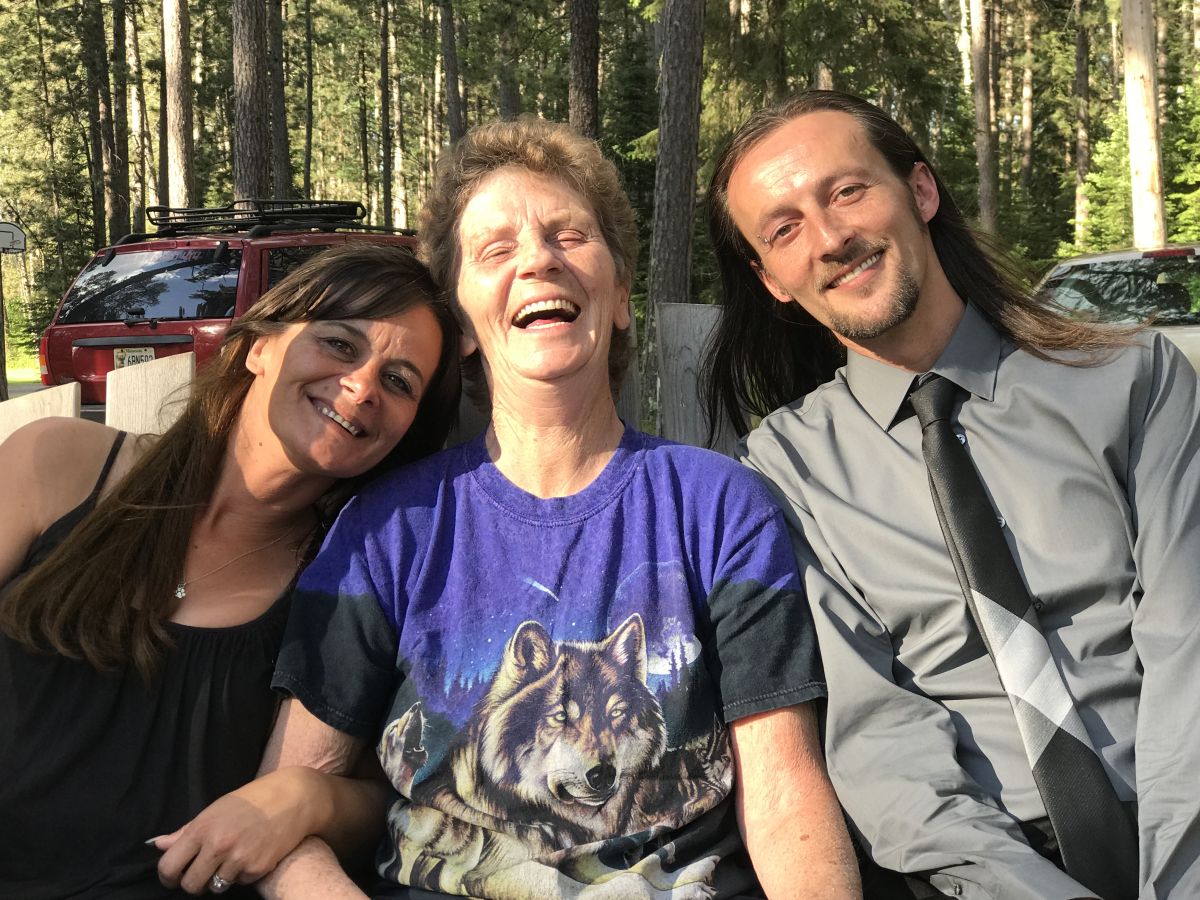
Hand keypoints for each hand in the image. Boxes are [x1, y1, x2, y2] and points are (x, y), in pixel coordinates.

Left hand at [154, 767, 322, 893]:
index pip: (169, 866)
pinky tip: (252, 855)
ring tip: (232, 859)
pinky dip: (244, 874)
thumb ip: (186, 830)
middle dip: (194, 883)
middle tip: (203, 873)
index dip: (168, 877)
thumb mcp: (215, 809)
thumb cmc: (252, 800)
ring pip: (215, 887)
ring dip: (220, 878)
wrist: (293, 798)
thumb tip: (159, 845)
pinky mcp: (258, 868)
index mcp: (202, 828)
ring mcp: (238, 858)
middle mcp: (218, 845)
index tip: (174, 877)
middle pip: (190, 885)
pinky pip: (240, 883)